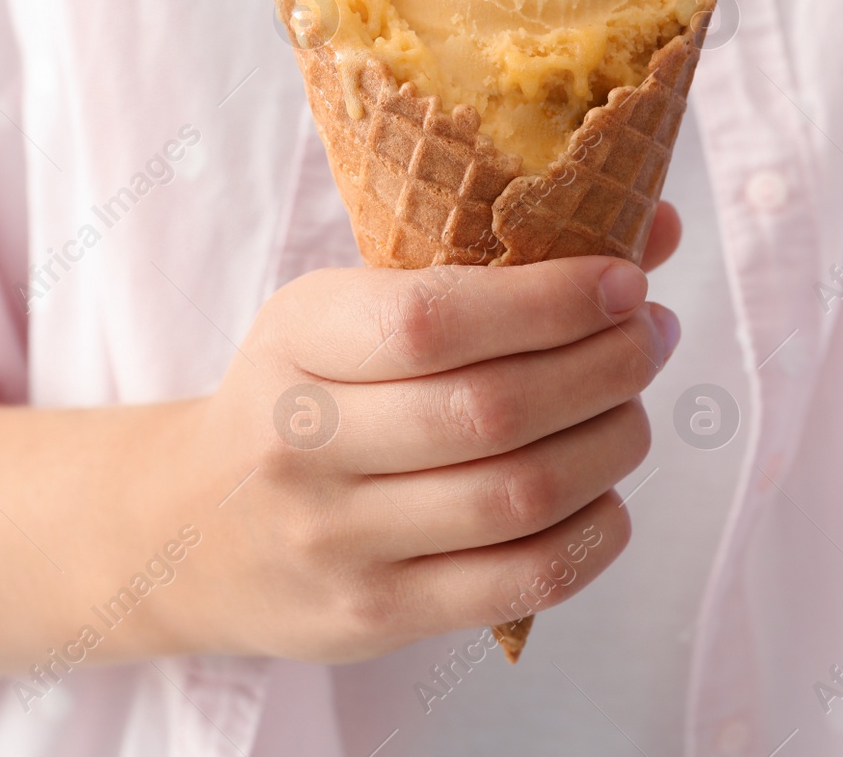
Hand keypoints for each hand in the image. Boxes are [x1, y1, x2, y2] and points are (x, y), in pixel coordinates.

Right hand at [177, 209, 682, 661]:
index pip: (433, 319)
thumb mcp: (345, 313)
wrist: (187, 530)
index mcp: (297, 339)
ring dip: (612, 445)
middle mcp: (305, 443)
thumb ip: (486, 271)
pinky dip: (594, 533)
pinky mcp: (374, 615)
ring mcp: (336, 540)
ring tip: (632, 411)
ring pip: (519, 497)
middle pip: (494, 411)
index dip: (551, 300)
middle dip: (606, 367)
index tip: (625, 282)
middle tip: (649, 337)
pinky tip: (605, 496)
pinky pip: (522, 581)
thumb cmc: (298, 397)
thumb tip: (654, 226)